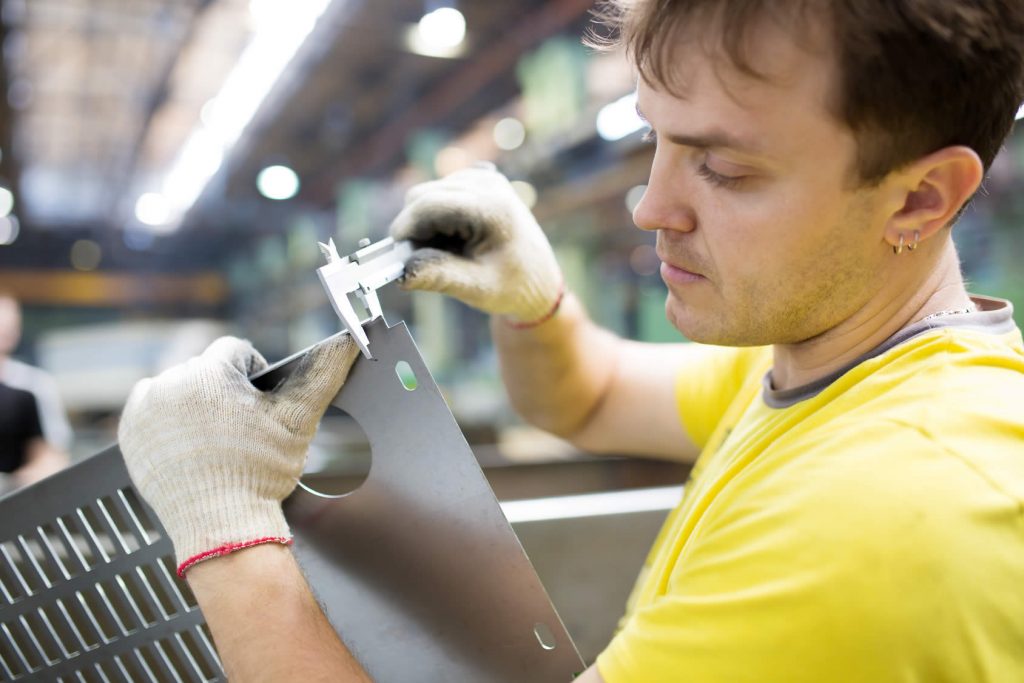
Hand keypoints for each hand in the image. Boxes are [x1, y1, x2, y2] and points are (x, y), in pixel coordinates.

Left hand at [118, 334, 358, 575]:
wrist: (220, 525)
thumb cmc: (260, 473)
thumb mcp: (298, 419)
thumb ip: (323, 373)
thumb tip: (349, 340)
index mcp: (209, 372)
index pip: (236, 351)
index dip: (254, 375)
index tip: (258, 407)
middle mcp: (170, 382)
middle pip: (205, 369)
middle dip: (223, 391)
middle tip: (238, 429)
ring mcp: (145, 408)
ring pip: (178, 387)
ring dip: (195, 402)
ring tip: (213, 438)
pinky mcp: (129, 432)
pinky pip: (151, 409)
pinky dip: (168, 420)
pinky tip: (189, 444)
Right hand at [389, 165, 562, 325]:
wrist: (539, 281)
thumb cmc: (512, 287)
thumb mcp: (476, 288)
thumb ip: (439, 277)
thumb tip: (401, 272)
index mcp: (492, 208)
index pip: (428, 205)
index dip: (405, 229)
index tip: (397, 257)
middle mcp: (488, 183)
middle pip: (422, 196)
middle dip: (416, 230)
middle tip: (433, 261)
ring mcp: (485, 177)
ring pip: (426, 193)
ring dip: (426, 224)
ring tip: (451, 252)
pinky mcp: (479, 179)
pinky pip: (439, 191)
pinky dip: (438, 215)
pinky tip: (457, 235)